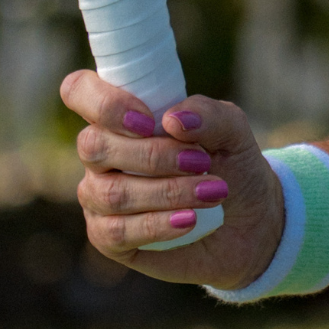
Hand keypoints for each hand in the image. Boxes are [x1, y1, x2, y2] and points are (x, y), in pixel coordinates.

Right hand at [59, 69, 284, 287]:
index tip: (147, 120)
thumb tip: (171, 119)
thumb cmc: (231, 164)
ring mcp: (100, 196)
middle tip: (202, 161)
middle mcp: (103, 154)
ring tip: (213, 192)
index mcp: (125, 116)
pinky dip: (158, 223)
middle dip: (153, 155)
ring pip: (110, 192)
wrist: (248, 220)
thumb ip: (209, 115)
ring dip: (167, 191)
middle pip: (93, 145)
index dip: (103, 102)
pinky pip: (116, 231)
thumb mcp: (233, 132)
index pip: (79, 91)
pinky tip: (190, 220)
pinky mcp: (108, 237)